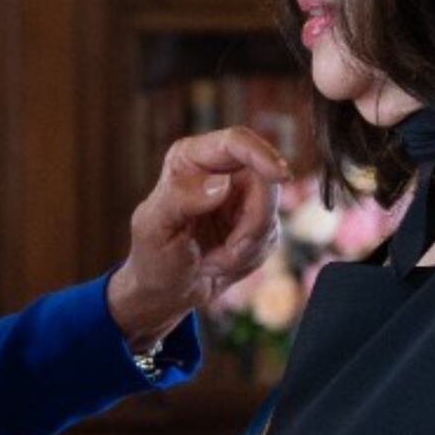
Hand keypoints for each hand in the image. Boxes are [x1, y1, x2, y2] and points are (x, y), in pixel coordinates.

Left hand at [107, 128, 287, 350]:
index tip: (281, 176)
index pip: (236, 142)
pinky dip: (249, 258)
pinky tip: (222, 263)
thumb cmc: (153, 257)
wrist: (167, 292)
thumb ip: (182, 199)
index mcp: (191, 160)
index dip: (262, 155)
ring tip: (212, 261)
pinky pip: (271, 237)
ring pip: (270, 214)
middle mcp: (221, 172)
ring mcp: (242, 197)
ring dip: (245, 248)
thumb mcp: (155, 228)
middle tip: (228, 253)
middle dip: (252, 225)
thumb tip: (222, 183)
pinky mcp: (258, 223)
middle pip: (265, 182)